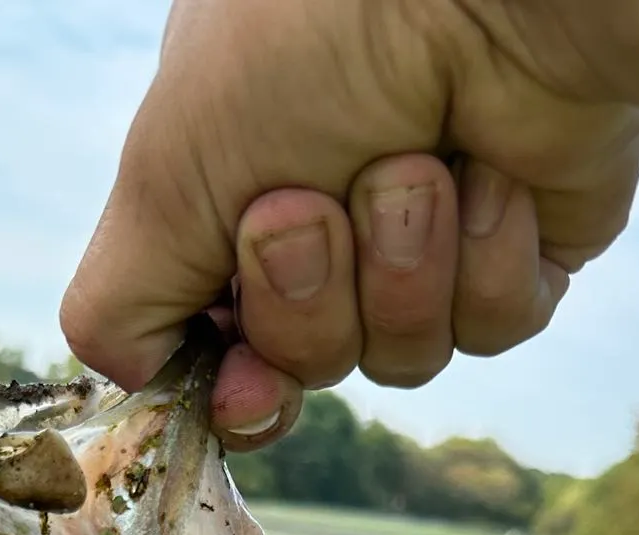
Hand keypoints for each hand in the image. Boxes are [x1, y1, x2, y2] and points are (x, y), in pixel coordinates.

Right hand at [61, 0, 638, 449]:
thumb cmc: (308, 43)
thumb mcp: (163, 179)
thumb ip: (118, 306)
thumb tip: (133, 386)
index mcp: (236, 193)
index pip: (222, 343)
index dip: (234, 380)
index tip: (241, 384)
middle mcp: (330, 222)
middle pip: (307, 363)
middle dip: (308, 298)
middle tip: (311, 203)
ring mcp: (428, 240)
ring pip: (399, 358)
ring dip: (400, 269)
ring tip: (417, 161)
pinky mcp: (521, 249)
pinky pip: (490, 328)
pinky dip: (484, 260)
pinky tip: (493, 173)